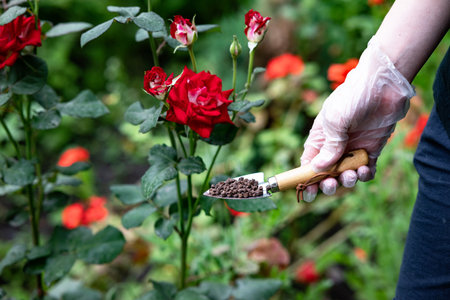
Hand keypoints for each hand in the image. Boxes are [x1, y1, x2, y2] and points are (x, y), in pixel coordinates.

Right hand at [300, 36, 414, 201]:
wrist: (383, 85)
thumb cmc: (352, 98)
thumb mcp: (335, 121)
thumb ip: (329, 146)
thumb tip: (319, 168)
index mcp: (320, 138)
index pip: (309, 163)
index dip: (306, 179)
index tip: (307, 193)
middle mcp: (335, 146)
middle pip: (327, 173)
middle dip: (327, 183)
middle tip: (331, 184)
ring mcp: (353, 148)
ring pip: (346, 174)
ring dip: (347, 180)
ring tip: (352, 174)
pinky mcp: (372, 149)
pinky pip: (366, 169)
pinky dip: (365, 175)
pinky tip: (365, 170)